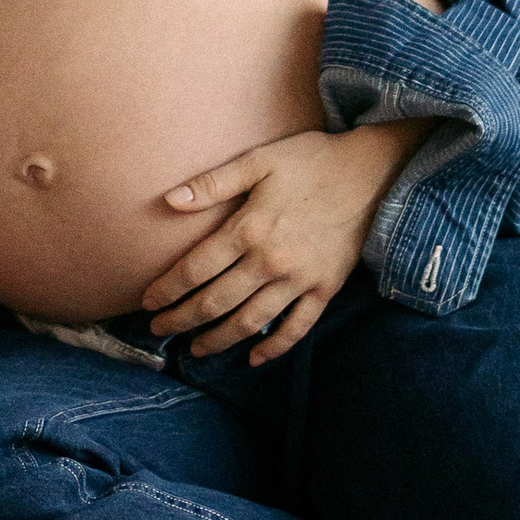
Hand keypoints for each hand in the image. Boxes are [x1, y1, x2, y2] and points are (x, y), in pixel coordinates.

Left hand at [140, 121, 432, 364]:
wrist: (372, 173)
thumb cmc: (311, 161)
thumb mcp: (259, 160)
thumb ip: (213, 183)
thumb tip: (169, 200)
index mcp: (248, 229)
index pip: (195, 269)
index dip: (167, 290)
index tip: (147, 303)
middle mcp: (270, 261)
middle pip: (215, 301)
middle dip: (182, 319)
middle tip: (159, 331)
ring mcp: (299, 279)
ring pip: (250, 321)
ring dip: (219, 340)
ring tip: (196, 350)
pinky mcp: (324, 289)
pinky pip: (297, 327)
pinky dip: (275, 348)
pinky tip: (254, 359)